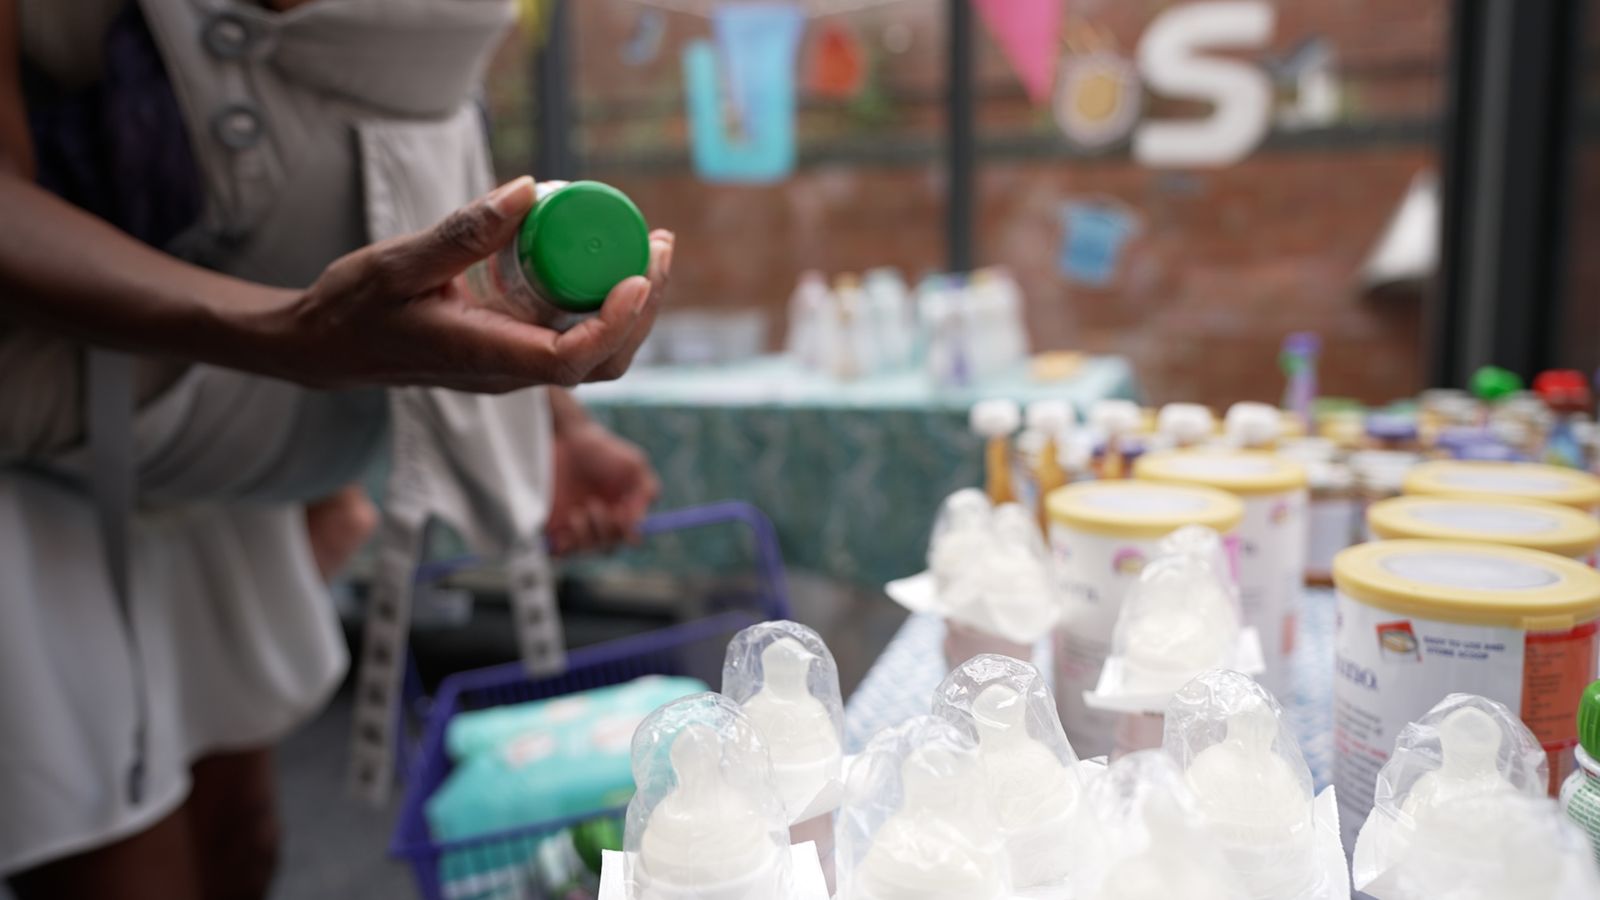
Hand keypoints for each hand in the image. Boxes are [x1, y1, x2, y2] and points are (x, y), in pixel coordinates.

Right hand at [273, 177, 673, 392]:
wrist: (325, 349)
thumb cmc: (353, 307)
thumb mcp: (399, 262)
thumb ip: (462, 232)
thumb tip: (529, 191)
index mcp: (483, 358)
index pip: (570, 358)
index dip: (615, 322)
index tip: (640, 274)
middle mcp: (507, 374)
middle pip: (603, 361)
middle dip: (644, 308)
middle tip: (659, 244)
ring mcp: (512, 368)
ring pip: (595, 354)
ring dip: (632, 307)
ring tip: (649, 247)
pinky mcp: (512, 354)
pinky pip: (573, 338)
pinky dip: (603, 304)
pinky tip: (606, 259)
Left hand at [547, 422, 659, 555]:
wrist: (568, 438)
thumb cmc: (604, 451)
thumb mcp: (636, 466)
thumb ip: (647, 492)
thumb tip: (639, 525)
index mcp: (623, 513)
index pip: (630, 538)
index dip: (629, 535)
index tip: (623, 520)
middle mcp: (602, 523)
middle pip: (609, 547)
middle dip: (606, 533)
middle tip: (597, 507)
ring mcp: (577, 526)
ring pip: (587, 550)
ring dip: (587, 535)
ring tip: (581, 511)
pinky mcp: (555, 526)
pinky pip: (560, 550)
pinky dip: (566, 544)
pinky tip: (570, 520)